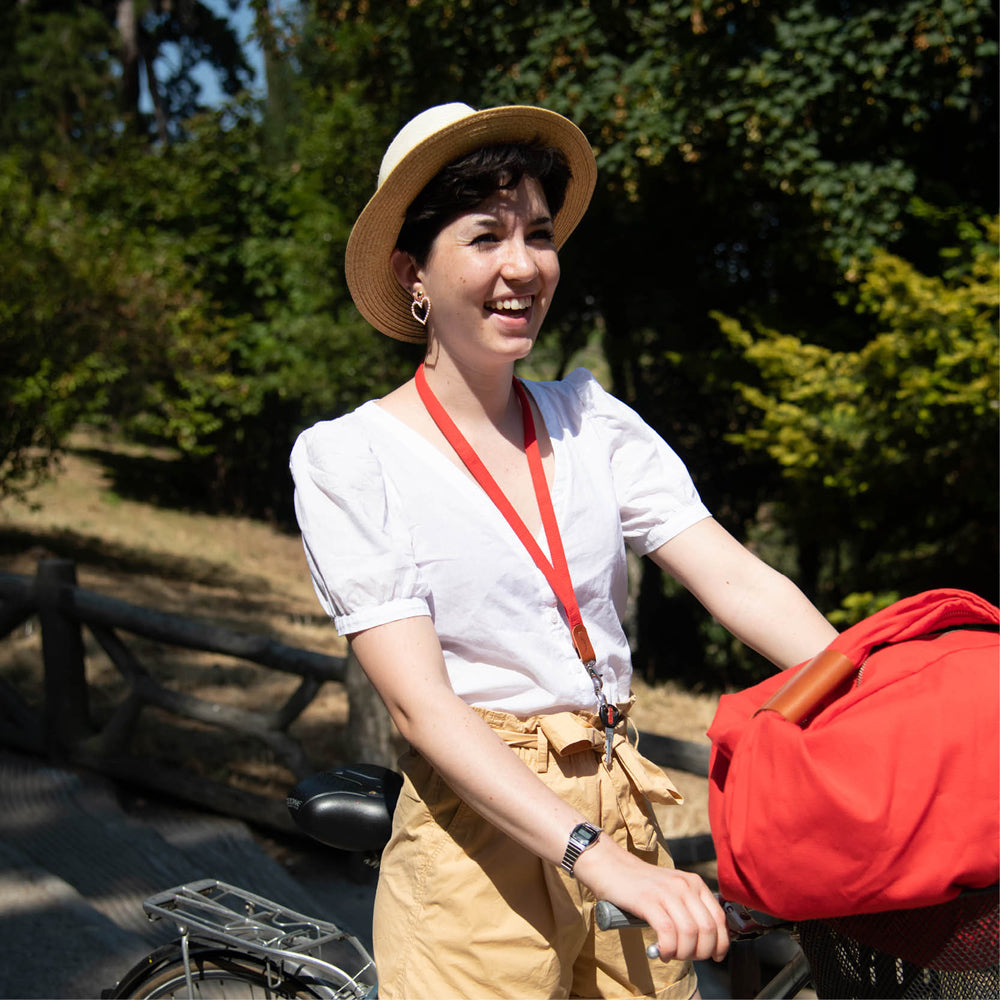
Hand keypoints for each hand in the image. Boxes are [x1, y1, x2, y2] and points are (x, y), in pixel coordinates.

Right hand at [573, 837, 728, 962]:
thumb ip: (689, 908)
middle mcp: (684, 885)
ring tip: (672, 955)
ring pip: (689, 933)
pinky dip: (669, 949)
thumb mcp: (673, 891)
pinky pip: (668, 932)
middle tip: (688, 957)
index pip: (719, 918)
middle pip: (708, 929)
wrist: (612, 867)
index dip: (721, 943)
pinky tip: (662, 952)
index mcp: (694, 883)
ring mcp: (666, 892)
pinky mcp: (647, 900)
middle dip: (702, 952)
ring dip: (683, 953)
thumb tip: (706, 941)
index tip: (715, 956)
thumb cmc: (641, 885)